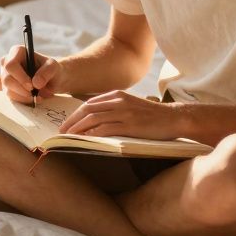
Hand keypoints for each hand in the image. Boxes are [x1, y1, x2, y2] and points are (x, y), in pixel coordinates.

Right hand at [0, 45, 64, 103]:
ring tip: (37, 96)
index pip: (11, 65)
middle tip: (34, 93)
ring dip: (23, 96)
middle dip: (21, 89)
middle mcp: (8, 62)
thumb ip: (46, 72)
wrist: (52, 80)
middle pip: (7, 79)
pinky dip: (23, 100)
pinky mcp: (8, 87)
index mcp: (17, 52)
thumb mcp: (54, 67)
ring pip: (8, 90)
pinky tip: (33, 98)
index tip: (31, 86)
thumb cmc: (51, 69)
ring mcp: (6, 76)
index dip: (20, 77)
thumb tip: (36, 83)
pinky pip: (11, 97)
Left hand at [57, 90, 187, 139]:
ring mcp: (124, 113)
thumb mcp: (131, 105)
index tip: (66, 123)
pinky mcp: (130, 125)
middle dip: (71, 121)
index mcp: (117, 95)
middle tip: (61, 131)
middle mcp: (118, 101)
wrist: (174, 117)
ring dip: (78, 128)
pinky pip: (106, 129)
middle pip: (87, 109)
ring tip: (68, 137)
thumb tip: (96, 118)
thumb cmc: (152, 115)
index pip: (89, 103)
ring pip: (93, 119)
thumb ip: (115, 108)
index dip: (75, 114)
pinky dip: (92, 134)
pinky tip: (85, 140)